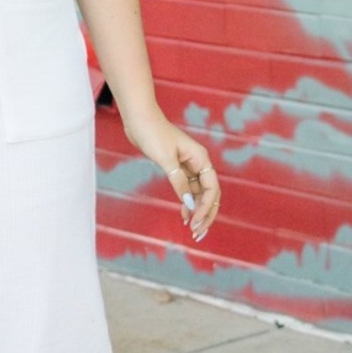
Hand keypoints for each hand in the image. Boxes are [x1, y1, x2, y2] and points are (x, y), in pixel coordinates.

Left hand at [122, 108, 222, 243]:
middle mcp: (198, 163)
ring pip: (199, 193)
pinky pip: (187, 189)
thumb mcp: (165, 159)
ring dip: (197, 210)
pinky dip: (187, 202)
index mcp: (201, 158)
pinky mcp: (177, 168)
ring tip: (191, 228)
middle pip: (209, 193)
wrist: (139, 119)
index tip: (195, 222)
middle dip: (206, 213)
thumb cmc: (153, 134)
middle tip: (197, 233)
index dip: (206, 207)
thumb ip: (178, 182)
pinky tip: (183, 214)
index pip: (211, 189)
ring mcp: (188, 166)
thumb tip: (190, 204)